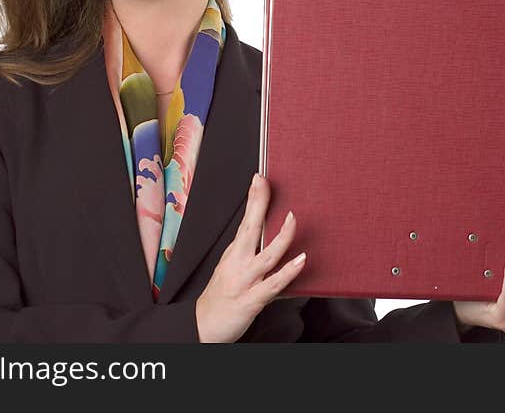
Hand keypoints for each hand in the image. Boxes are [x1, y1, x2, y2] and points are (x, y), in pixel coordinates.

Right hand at [195, 173, 305, 342]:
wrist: (202, 327)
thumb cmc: (221, 296)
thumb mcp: (232, 268)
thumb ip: (250, 252)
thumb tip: (271, 235)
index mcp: (234, 253)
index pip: (245, 220)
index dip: (253, 198)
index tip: (259, 177)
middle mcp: (238, 263)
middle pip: (250, 228)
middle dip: (258, 204)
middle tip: (265, 182)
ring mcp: (245, 281)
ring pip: (267, 255)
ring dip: (282, 236)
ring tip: (293, 219)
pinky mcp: (252, 300)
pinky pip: (273, 284)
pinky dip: (288, 272)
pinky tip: (301, 260)